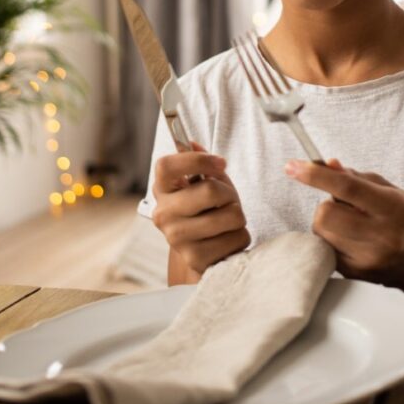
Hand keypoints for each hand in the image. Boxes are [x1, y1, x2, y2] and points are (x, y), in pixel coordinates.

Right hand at [153, 142, 249, 276]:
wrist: (203, 252)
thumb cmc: (206, 210)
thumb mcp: (202, 182)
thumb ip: (199, 162)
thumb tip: (191, 143)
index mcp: (162, 189)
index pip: (167, 165)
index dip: (198, 160)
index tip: (221, 164)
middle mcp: (163, 214)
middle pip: (211, 190)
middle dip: (230, 194)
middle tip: (227, 201)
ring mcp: (177, 238)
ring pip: (231, 215)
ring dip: (238, 217)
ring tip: (227, 222)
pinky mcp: (195, 259)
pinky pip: (237, 239)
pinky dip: (240, 238)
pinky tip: (227, 240)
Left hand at [284, 158, 403, 290]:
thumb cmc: (400, 219)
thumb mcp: (387, 191)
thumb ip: (355, 177)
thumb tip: (327, 164)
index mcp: (393, 209)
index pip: (347, 188)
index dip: (316, 175)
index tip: (292, 166)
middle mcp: (381, 237)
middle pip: (325, 213)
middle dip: (326, 204)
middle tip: (343, 206)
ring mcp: (366, 260)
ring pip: (320, 231)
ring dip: (327, 222)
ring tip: (350, 224)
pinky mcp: (353, 274)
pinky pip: (324, 248)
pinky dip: (331, 239)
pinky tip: (351, 241)